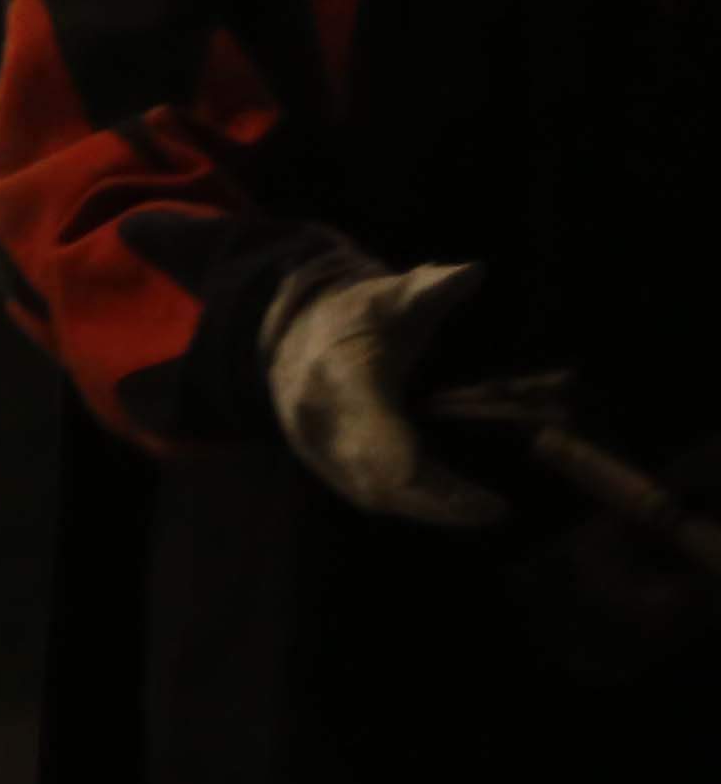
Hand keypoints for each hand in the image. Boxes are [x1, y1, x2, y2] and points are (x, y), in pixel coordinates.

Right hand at [259, 250, 504, 527]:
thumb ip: (430, 288)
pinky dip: (408, 503)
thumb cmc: (353, 314)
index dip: (439, 486)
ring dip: (426, 509)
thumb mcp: (390, 296)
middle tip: (495, 511)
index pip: (387, 450)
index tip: (493, 502)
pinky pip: (365, 493)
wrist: (289, 333)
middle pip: (380, 485)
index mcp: (341, 380)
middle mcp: (321, 422)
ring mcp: (314, 447)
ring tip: (477, 510)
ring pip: (371, 495)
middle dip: (439, 505)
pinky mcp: (320, 462)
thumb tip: (473, 272)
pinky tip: (448, 505)